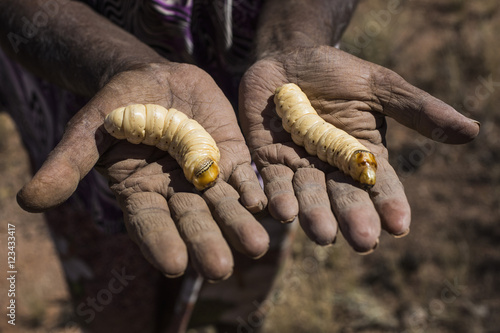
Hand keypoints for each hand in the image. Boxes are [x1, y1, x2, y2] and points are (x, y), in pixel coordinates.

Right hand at [17, 62, 268, 280]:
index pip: (150, 224)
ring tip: (257, 246)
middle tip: (220, 269)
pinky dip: (253, 189)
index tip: (173, 265)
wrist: (151, 79)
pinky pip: (242, 175)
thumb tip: (28, 202)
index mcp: (140, 194)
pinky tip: (264, 203)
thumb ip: (67, 166)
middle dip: (207, 243)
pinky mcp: (229, 155)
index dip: (159, 242)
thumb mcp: (88, 133)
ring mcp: (205, 175)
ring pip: (224, 204)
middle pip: (192, 222)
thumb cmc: (114, 108)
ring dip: (239, 224)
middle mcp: (176, 193)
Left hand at [239, 46, 478, 252]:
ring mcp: (299, 166)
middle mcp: (331, 168)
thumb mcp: (379, 86)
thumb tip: (470, 131)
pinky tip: (282, 212)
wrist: (289, 58)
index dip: (390, 204)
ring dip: (315, 215)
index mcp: (363, 154)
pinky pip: (272, 182)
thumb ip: (416, 110)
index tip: (399, 226)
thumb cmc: (336, 72)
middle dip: (353, 218)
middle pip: (344, 198)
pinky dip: (277, 198)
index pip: (381, 184)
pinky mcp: (267, 160)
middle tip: (363, 241)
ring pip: (308, 196)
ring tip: (323, 235)